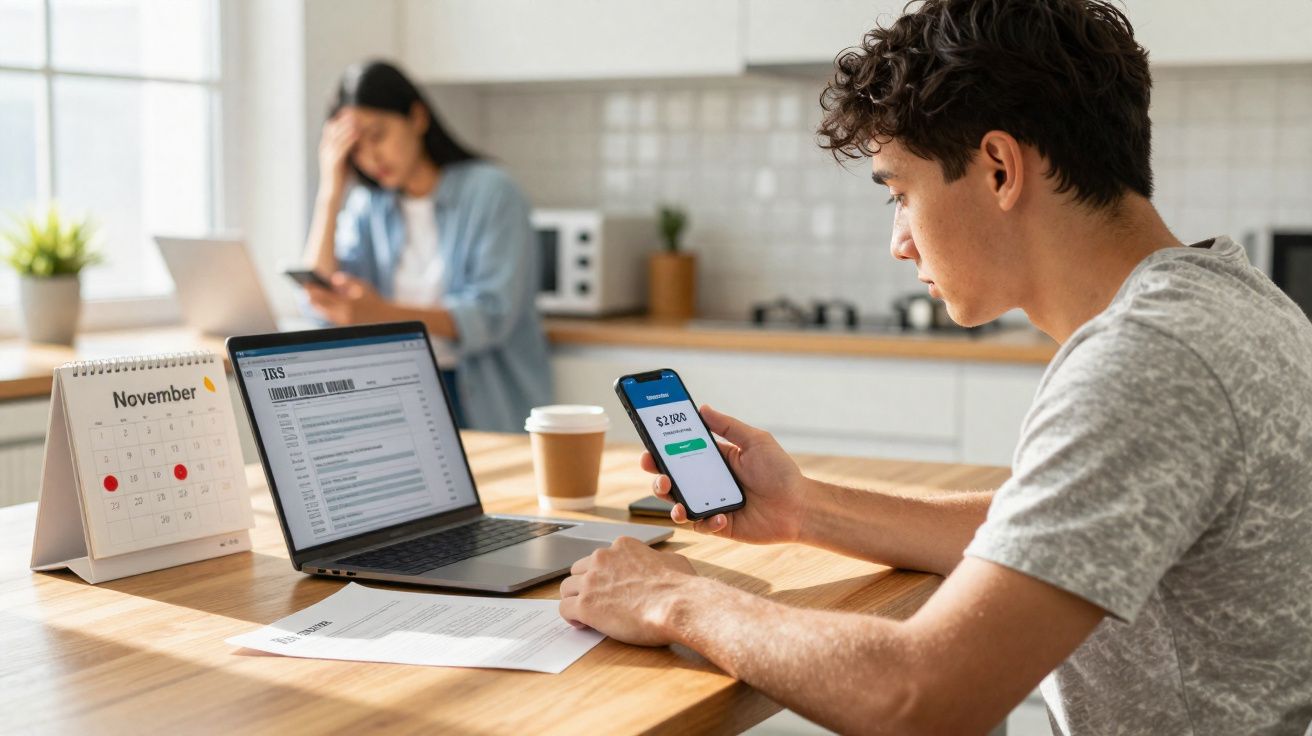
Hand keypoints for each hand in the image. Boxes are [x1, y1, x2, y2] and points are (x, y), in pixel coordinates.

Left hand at [305, 272, 388, 324]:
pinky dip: (325, 309)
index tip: (306, 283)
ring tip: (310, 296)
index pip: (322, 295)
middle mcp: (342, 314)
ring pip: (323, 312)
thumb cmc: (374, 301)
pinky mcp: (343, 327)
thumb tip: (333, 279)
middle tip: (306, 289)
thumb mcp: (363, 287)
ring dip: (317, 304)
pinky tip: (320, 303)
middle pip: (319, 306)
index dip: (312, 289)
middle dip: (311, 297)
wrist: (385, 319)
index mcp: (347, 303)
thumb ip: (347, 281)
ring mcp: (342, 322)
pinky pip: (330, 317)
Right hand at [318, 110, 359, 198]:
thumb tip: (356, 141)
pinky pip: (342, 148)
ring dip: (347, 127)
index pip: (330, 128)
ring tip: (357, 119)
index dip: (340, 120)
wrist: (332, 193)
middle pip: (333, 129)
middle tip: (355, 111)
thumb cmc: (340, 178)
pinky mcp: (334, 162)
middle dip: (343, 120)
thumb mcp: (344, 160)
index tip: (351, 112)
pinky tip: (357, 133)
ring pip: (337, 136)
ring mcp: (328, 155)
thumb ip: (347, 150)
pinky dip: (350, 139)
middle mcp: (325, 149)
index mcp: (325, 147)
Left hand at [558, 537, 697, 646]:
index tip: (610, 589)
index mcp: (622, 546)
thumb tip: (663, 564)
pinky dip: (571, 618)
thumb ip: (660, 560)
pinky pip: (564, 609)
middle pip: (579, 571)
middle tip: (597, 602)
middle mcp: (603, 558)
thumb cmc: (681, 587)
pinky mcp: (585, 605)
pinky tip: (584, 625)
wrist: (678, 606)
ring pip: (567, 588)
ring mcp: (592, 581)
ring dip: (575, 600)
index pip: (600, 558)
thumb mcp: (674, 561)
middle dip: (585, 586)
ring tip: (588, 616)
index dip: (603, 575)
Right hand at [642, 405, 806, 544]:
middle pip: (673, 479)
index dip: (662, 449)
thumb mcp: (755, 441)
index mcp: (715, 460)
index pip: (681, 453)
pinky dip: (705, 520)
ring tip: (675, 499)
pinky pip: (700, 524)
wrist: (799, 507)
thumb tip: (703, 408)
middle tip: (656, 472)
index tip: (650, 444)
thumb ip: (728, 426)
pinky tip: (719, 516)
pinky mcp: (718, 525)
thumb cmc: (781, 472)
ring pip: (679, 503)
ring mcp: (711, 504)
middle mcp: (709, 482)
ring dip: (671, 501)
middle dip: (657, 476)